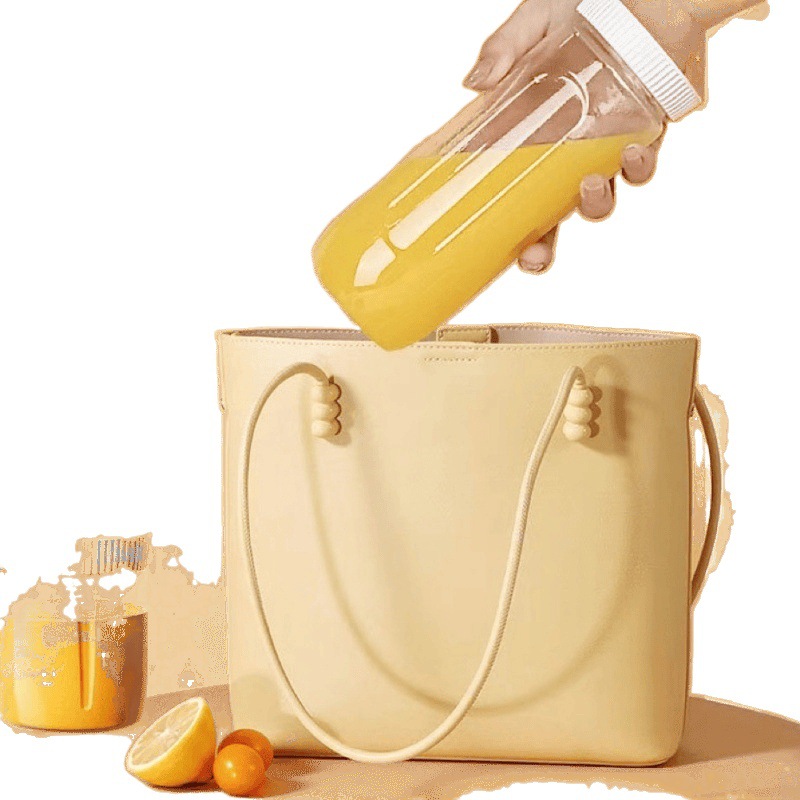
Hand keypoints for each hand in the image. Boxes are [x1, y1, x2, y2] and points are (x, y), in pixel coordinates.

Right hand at [463, 0, 662, 273]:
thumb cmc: (582, 7)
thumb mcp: (534, 22)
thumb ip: (504, 48)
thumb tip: (473, 83)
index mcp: (529, 139)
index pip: (514, 197)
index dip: (511, 233)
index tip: (504, 257)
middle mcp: (563, 155)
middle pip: (550, 218)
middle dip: (544, 246)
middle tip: (535, 256)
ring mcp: (603, 150)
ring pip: (597, 200)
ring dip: (594, 204)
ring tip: (590, 184)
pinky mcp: (645, 134)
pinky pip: (641, 167)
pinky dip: (638, 167)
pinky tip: (633, 152)